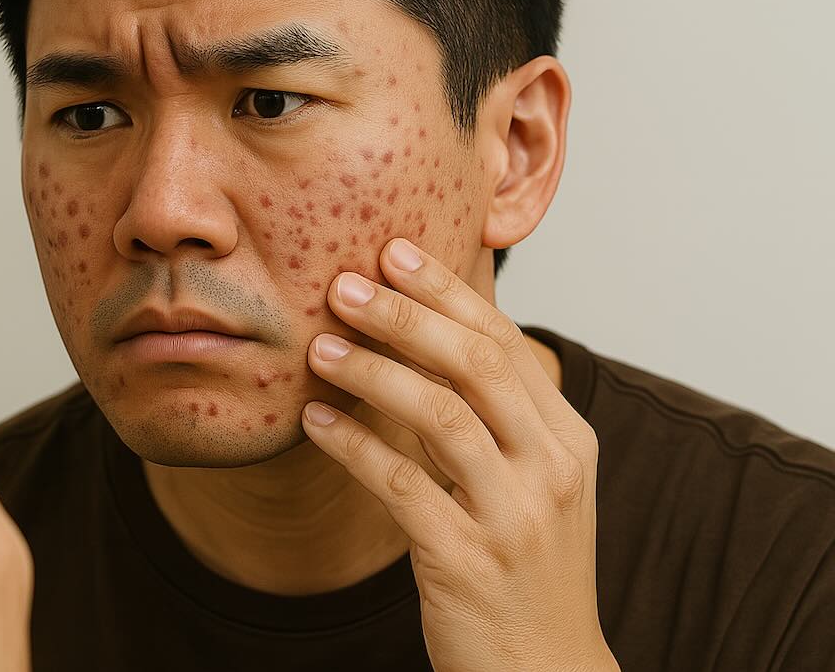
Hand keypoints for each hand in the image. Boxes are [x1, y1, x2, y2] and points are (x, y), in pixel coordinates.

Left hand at [302, 239, 616, 671]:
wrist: (546, 670)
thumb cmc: (526, 563)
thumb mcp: (532, 482)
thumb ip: (494, 417)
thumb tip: (425, 339)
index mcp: (568, 439)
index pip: (505, 344)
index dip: (446, 293)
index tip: (393, 252)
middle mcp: (552, 469)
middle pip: (477, 366)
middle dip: (406, 317)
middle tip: (343, 285)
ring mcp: (514, 516)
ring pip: (441, 417)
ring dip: (373, 373)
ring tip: (317, 349)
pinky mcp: (466, 561)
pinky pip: (401, 486)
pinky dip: (353, 446)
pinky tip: (315, 421)